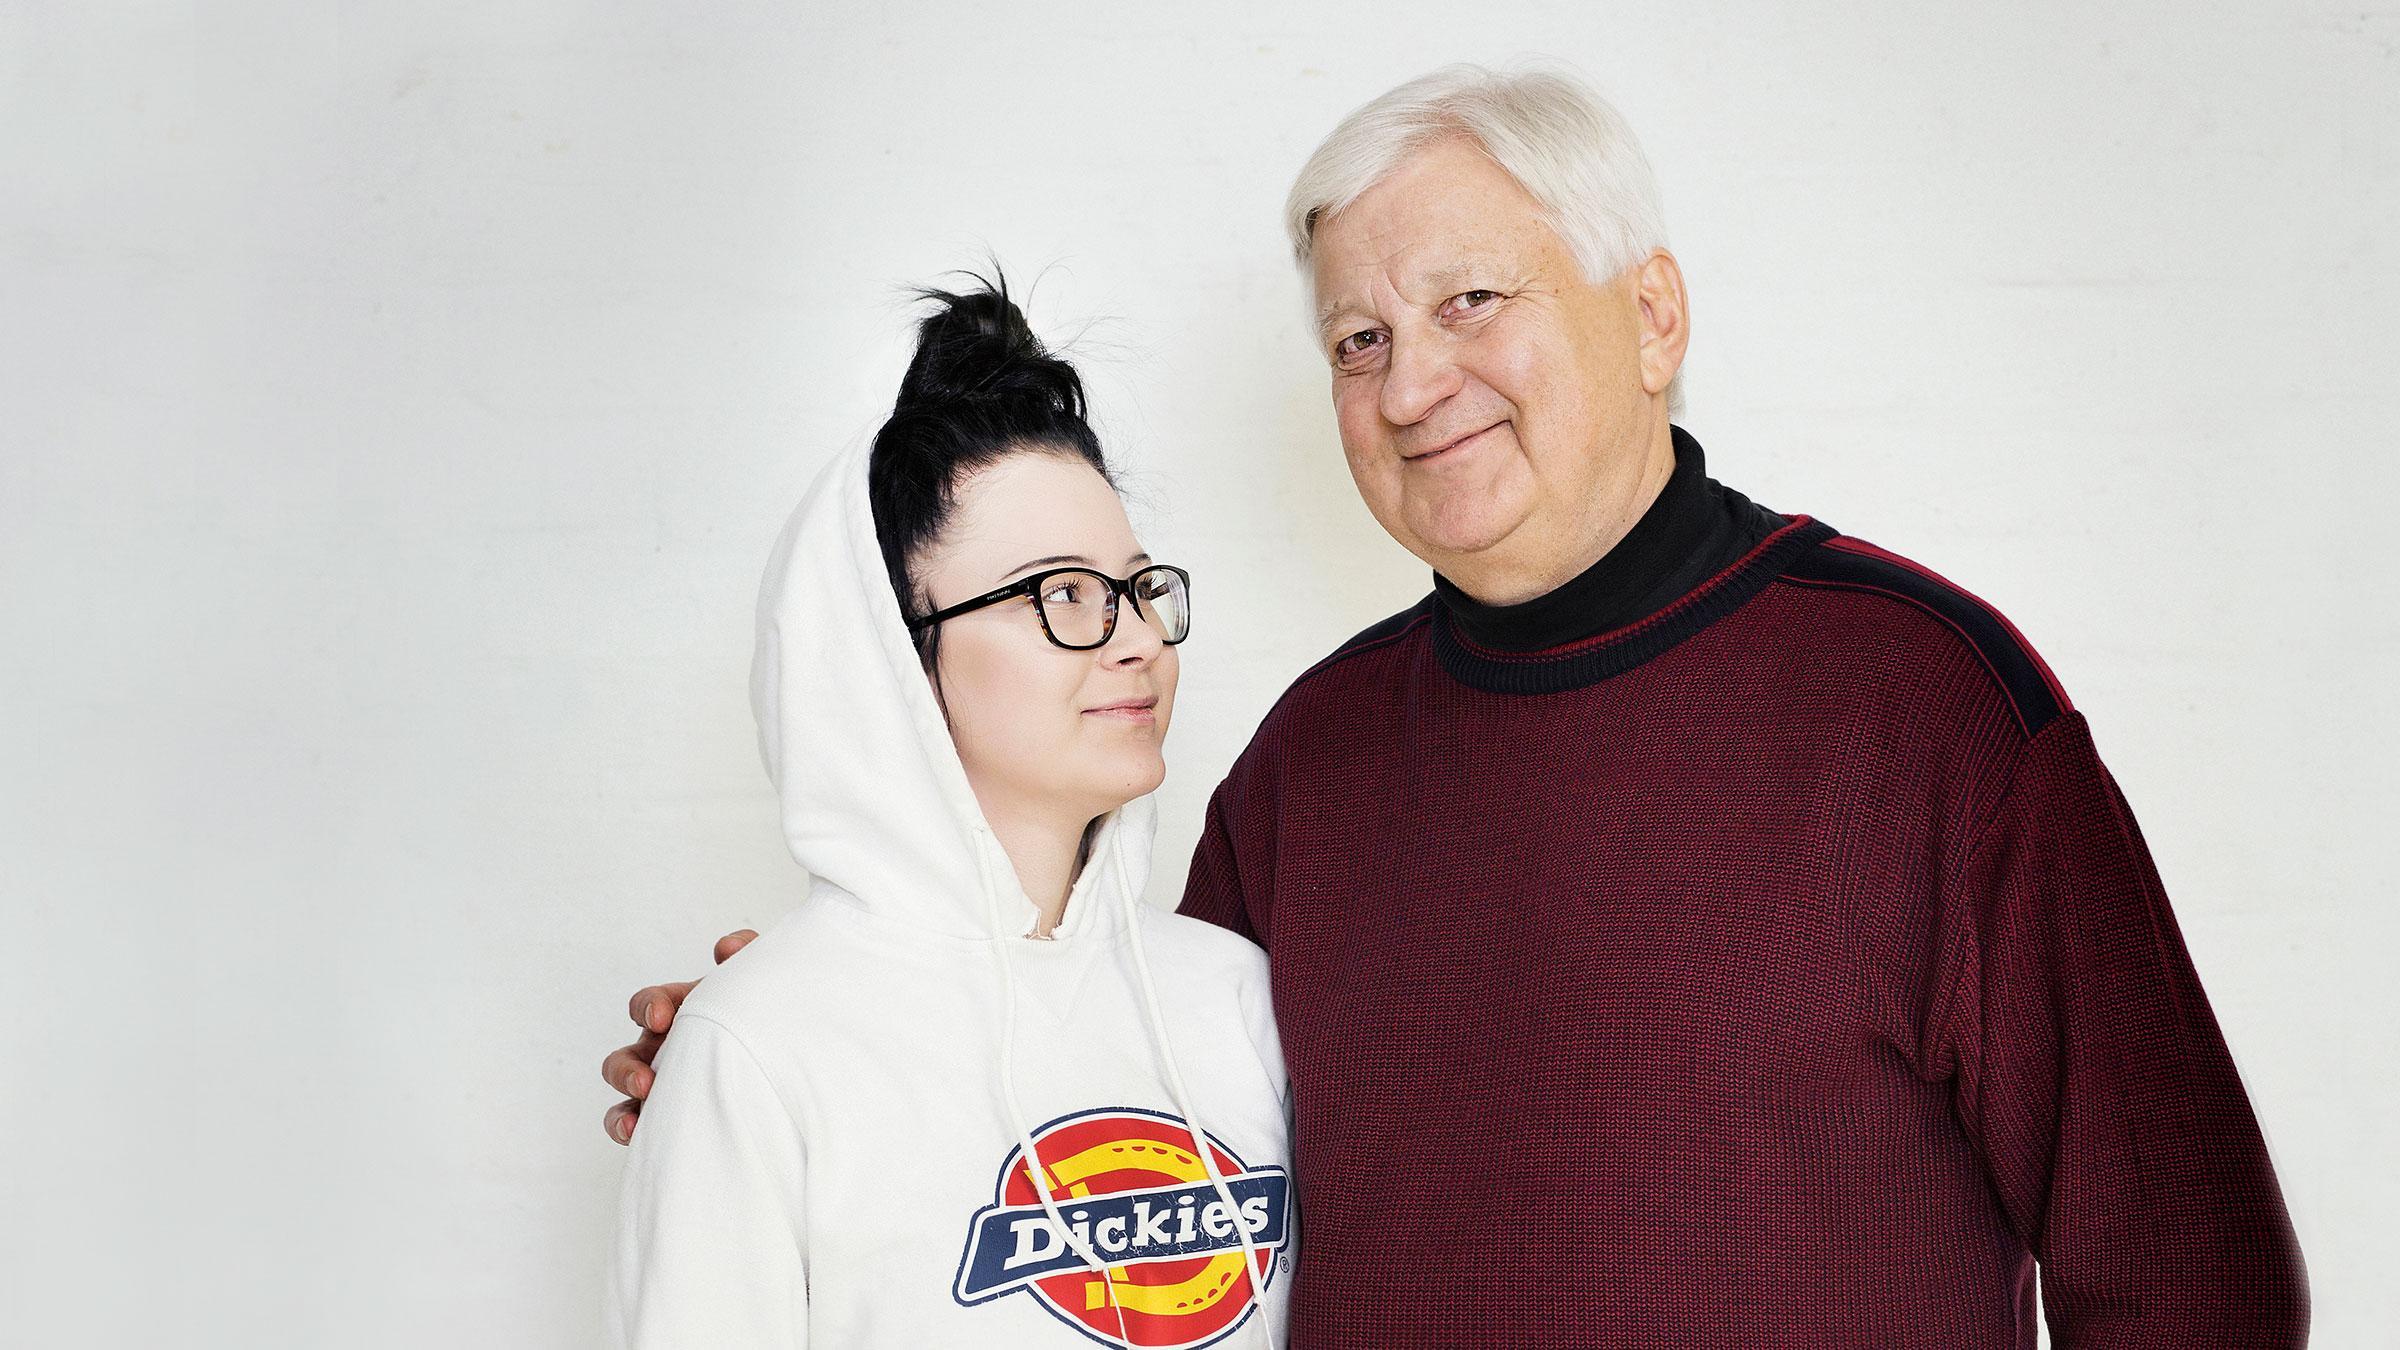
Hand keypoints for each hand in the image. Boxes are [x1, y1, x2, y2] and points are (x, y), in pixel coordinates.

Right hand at [601, 929, 756, 1143]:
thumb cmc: (765, 1012)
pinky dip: (628, 1128)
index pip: (649, 1004)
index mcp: (680, 1013)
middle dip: (627, 1069)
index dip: (648, 1007)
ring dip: (623, 1107)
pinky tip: (638, 1136)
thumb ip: (747, 953)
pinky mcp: (671, 1116)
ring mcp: (664, 1084)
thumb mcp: (759, 979)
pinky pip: (638, 1126)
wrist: (792, 1056)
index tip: (661, 1017)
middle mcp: (664, 1049)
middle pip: (626, 1057)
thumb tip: (726, 949)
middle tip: (645, 1081)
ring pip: (626, 1098)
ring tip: (634, 1121)